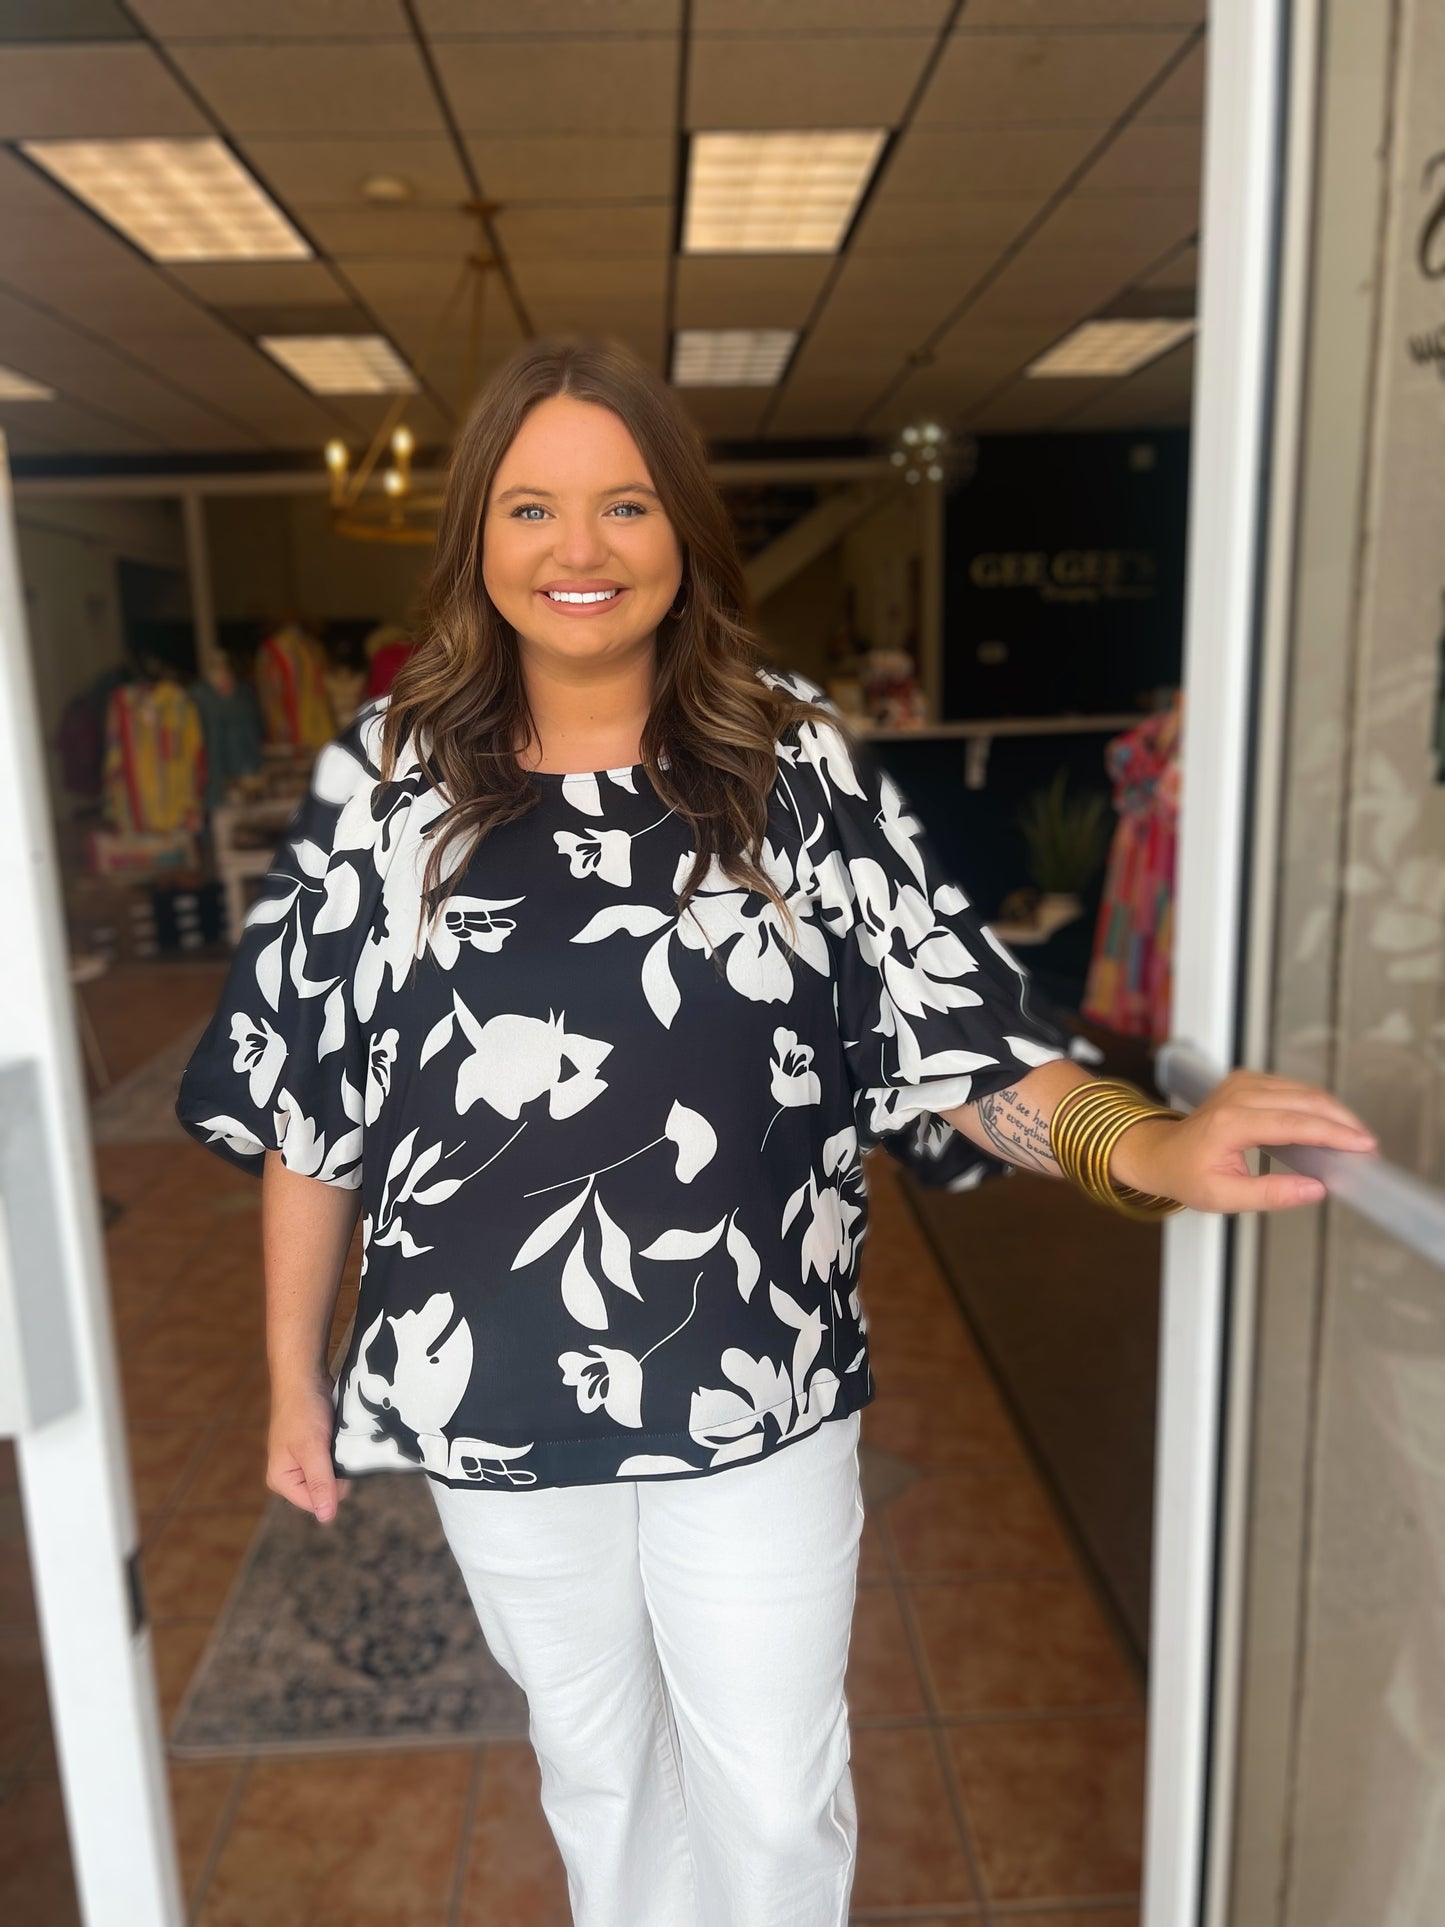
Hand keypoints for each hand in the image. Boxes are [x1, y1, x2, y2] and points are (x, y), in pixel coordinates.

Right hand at [267, 1370, 351, 1524]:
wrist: (303, 1376)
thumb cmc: (302, 1410)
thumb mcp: (312, 1450)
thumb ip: (320, 1483)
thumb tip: (326, 1518)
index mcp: (281, 1480)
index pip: (317, 1503)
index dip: (333, 1486)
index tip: (336, 1460)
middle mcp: (290, 1474)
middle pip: (326, 1490)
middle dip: (337, 1471)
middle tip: (335, 1446)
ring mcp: (302, 1461)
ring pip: (333, 1474)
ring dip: (340, 1458)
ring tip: (336, 1438)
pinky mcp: (315, 1447)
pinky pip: (334, 1459)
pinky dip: (341, 1449)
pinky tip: (339, 1434)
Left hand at [1109, 1068, 1377, 1214]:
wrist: (1160, 1152)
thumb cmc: (1186, 1175)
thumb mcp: (1222, 1198)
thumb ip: (1270, 1194)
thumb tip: (1314, 1189)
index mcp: (1231, 1123)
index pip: (1294, 1124)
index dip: (1333, 1134)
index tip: (1362, 1146)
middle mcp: (1238, 1095)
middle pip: (1306, 1101)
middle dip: (1342, 1122)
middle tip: (1367, 1146)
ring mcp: (1243, 1084)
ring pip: (1303, 1091)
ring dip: (1333, 1112)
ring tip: (1355, 1139)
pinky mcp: (1248, 1082)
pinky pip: (1293, 1089)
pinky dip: (1316, 1105)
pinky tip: (1330, 1125)